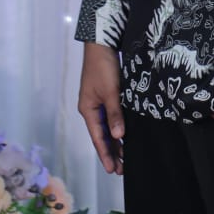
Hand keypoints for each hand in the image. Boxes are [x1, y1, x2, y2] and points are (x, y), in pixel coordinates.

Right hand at [77, 42, 124, 174]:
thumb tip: (117, 136)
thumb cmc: (103, 66)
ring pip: (107, 127)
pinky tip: (125, 134)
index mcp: (88, 110)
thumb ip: (114, 114)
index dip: (106, 154)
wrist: (102, 43)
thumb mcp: (110, 91)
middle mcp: (92, 108)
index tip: (113, 170)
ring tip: (125, 157)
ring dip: (115, 141)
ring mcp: (98, 102)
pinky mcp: (106, 95)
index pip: (98, 138)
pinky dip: (118, 127)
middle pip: (101, 135)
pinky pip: (111, 117)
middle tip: (122, 169)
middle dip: (111, 152)